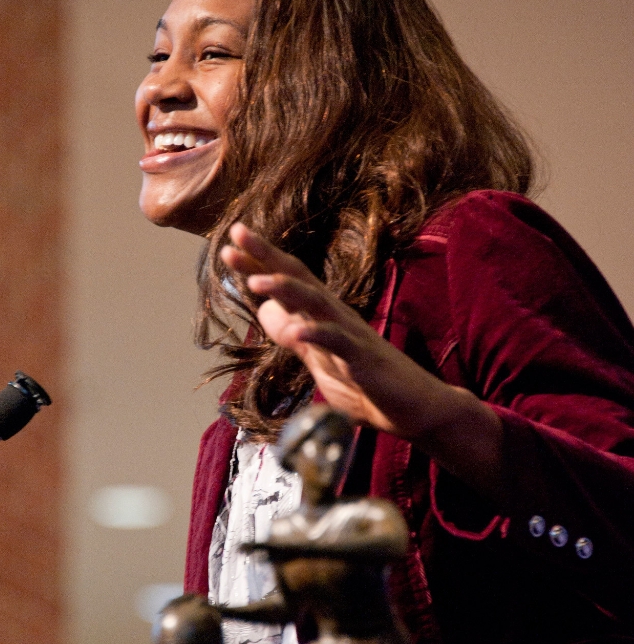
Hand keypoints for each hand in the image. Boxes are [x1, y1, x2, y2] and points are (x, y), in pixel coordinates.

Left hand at [221, 223, 502, 493]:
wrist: (413, 408)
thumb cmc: (365, 382)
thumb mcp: (317, 358)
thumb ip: (292, 333)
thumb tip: (264, 310)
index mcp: (322, 315)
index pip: (287, 280)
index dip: (259, 262)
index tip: (230, 243)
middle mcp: (334, 315)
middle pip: (298, 277)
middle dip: (267, 256)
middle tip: (237, 235)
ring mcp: (350, 334)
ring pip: (316, 302)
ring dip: (286, 289)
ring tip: (256, 282)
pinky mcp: (363, 359)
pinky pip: (338, 343)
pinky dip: (317, 335)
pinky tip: (297, 332)